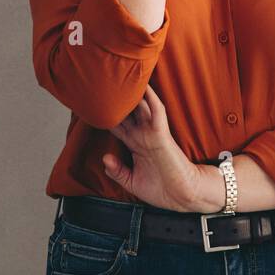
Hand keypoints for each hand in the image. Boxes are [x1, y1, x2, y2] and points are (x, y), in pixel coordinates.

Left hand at [103, 84, 219, 211]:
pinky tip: (145, 87)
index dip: (106, 115)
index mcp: (135, 144)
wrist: (182, 197)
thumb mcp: (132, 182)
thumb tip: (104, 157)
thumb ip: (117, 171)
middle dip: (117, 99)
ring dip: (134, 93)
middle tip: (105, 83)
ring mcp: (152, 133)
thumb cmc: (161, 189)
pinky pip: (157, 112)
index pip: (118, 125)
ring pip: (141, 106)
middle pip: (127, 111)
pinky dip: (152, 99)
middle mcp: (142, 135)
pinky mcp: (162, 134)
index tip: (93, 105)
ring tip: (122, 76)